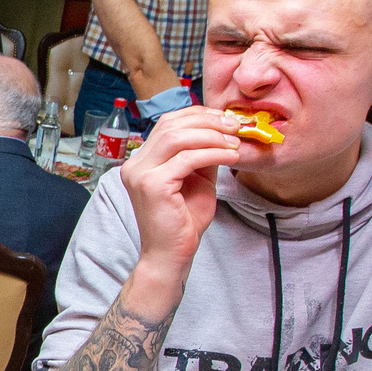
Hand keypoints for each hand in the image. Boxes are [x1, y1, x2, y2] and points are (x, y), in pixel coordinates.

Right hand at [123, 105, 244, 279]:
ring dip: (212, 135)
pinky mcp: (152, 185)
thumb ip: (202, 155)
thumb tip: (223, 131)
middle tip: (236, 126)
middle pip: (171, 125)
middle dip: (208, 121)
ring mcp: (140, 174)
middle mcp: (135, 164)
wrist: (171, 255)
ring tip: (235, 141)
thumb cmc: (183, 222)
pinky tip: (231, 156)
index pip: (167, 123)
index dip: (198, 115)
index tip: (226, 118)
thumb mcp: (197, 180)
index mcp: (142, 160)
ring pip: (177, 137)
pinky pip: (187, 159)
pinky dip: (213, 153)